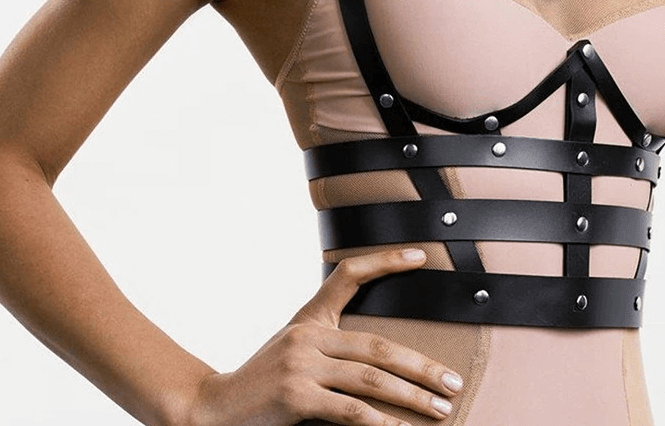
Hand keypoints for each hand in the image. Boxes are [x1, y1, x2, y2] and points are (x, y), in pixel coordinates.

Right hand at [185, 248, 462, 425]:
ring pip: (371, 378)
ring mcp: (301, 366)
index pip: (349, 275)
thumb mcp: (294, 349)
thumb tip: (379, 358)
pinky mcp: (296, 397)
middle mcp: (309, 336)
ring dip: (412, 396)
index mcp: (310, 319)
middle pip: (378, 346)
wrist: (210, 409)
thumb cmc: (261, 384)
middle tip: (453, 380)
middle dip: (422, 366)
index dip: (385, 261)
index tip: (420, 255)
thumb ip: (329, 343)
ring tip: (440, 408)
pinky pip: (348, 410)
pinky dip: (379, 421)